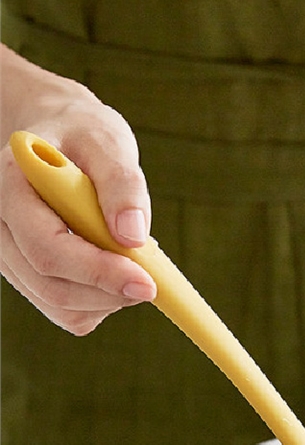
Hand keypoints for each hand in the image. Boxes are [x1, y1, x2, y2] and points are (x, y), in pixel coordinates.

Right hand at [0, 46, 155, 334]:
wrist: (55, 134)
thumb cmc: (81, 133)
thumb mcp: (106, 141)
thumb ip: (121, 184)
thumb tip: (133, 236)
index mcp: (11, 187)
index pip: (47, 248)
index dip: (98, 272)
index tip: (146, 282)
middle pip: (51, 285)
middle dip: (109, 291)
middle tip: (151, 279)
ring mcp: (9, 256)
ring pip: (59, 305)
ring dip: (107, 298)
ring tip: (129, 260)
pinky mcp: (26, 275)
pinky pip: (65, 311)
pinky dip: (99, 302)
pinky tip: (111, 269)